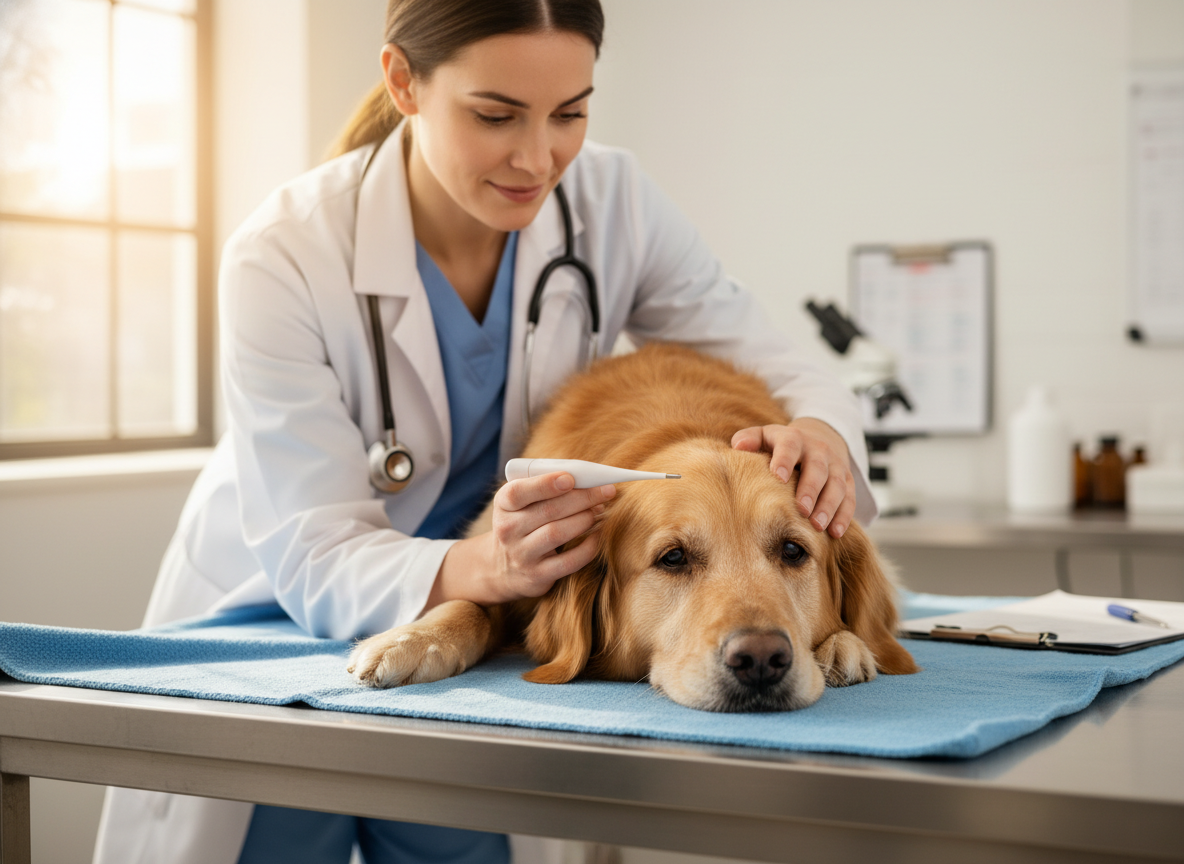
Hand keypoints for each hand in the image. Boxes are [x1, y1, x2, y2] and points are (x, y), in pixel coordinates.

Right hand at [426, 472, 614, 609]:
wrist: (502, 567)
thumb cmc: (523, 524)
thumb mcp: (522, 504)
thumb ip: (545, 489)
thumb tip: (587, 481)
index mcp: (503, 505)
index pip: (518, 492)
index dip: (545, 484)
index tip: (570, 478)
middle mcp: (508, 530)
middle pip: (548, 511)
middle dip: (582, 498)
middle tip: (605, 491)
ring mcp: (522, 555)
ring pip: (557, 533)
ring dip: (585, 519)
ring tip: (600, 511)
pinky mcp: (538, 575)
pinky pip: (569, 561)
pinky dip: (588, 546)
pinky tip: (598, 534)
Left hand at [731, 418, 855, 537]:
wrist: (819, 438)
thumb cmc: (782, 445)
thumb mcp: (765, 436)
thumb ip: (750, 439)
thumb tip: (738, 446)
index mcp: (794, 438)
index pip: (790, 445)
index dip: (785, 460)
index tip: (779, 477)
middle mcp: (818, 450)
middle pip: (817, 468)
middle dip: (810, 489)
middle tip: (802, 509)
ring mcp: (835, 465)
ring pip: (837, 485)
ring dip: (828, 506)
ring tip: (817, 526)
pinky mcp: (848, 480)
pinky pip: (849, 498)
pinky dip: (844, 516)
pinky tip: (835, 532)